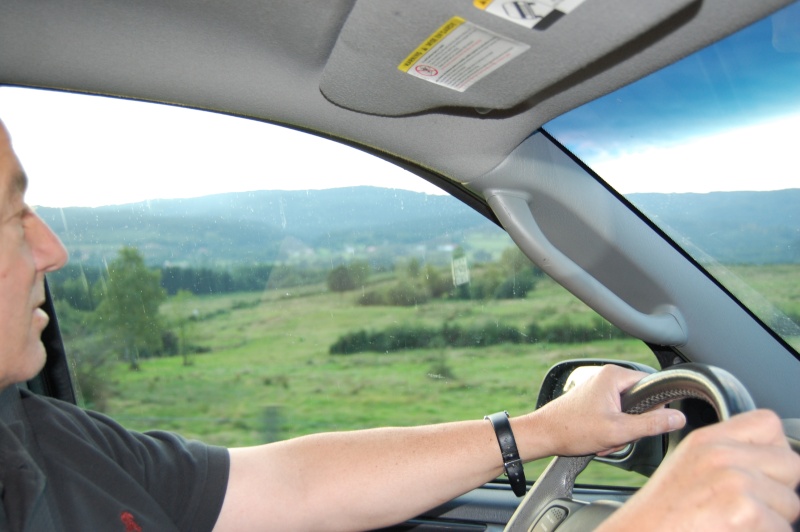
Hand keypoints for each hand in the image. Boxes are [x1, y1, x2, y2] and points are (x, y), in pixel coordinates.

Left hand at [516, 364, 685, 458]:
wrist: (543, 435)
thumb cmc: (572, 429)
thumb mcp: (619, 430)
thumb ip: (652, 424)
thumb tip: (679, 418)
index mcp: (615, 375)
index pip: (653, 385)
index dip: (655, 408)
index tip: (645, 423)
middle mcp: (608, 377)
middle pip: (641, 402)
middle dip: (632, 425)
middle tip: (616, 435)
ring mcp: (600, 389)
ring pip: (628, 413)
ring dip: (620, 432)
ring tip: (605, 439)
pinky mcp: (595, 401)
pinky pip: (615, 416)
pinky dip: (611, 431)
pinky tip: (599, 439)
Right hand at [598, 409, 799, 530]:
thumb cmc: (662, 516)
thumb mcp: (687, 468)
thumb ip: (725, 456)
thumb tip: (769, 464)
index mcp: (706, 440)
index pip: (768, 423)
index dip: (773, 450)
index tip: (762, 471)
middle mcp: (721, 454)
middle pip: (791, 465)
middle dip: (779, 491)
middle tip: (746, 508)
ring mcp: (735, 482)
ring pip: (791, 503)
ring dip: (773, 521)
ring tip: (733, 524)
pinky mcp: (745, 512)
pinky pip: (783, 529)